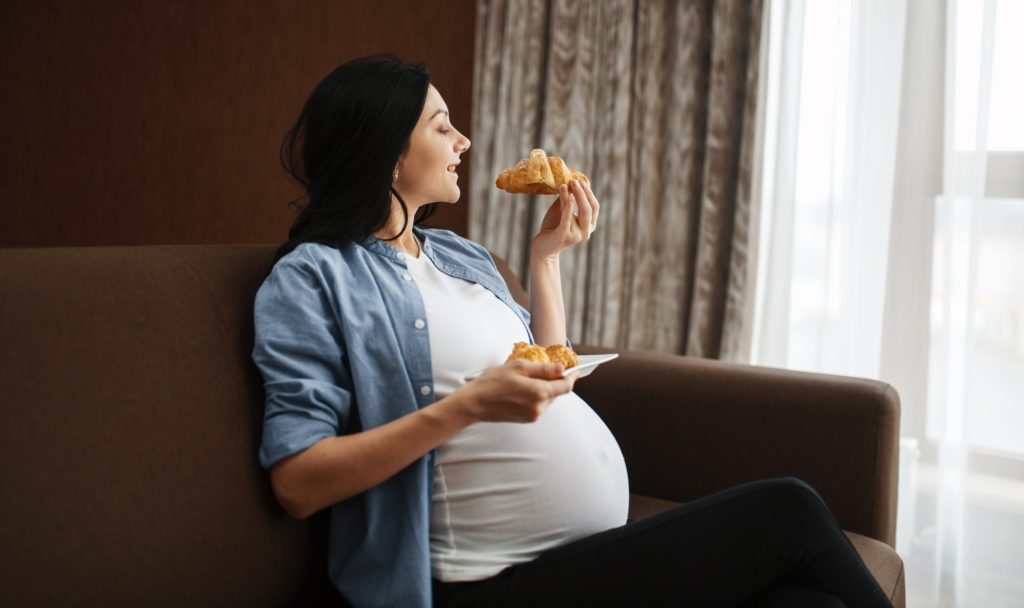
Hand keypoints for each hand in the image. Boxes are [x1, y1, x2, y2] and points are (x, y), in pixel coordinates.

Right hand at [453, 360, 579, 422]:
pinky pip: (538, 405)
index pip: (566, 386)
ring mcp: (533, 415)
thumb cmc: (493, 382)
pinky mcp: (526, 419)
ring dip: (543, 388)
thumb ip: (543, 369)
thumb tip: (562, 368)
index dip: (572, 376)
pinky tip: (521, 389)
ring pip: (547, 399)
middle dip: (554, 380)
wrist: (474, 403)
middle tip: (544, 369)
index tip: (575, 369)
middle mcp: (539, 407)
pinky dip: (536, 396)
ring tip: (526, 379)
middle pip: (557, 392)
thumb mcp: (518, 367)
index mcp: (539, 393)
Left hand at [530, 179, 599, 260]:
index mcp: (589, 226)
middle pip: (589, 209)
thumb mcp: (562, 210)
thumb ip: (567, 199)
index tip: (581, 181)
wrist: (542, 246)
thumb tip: (571, 182)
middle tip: (574, 181)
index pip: (594, 207)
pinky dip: (568, 205)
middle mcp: (586, 232)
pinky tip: (566, 194)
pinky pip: (567, 218)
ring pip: (578, 212)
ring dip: (573, 196)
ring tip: (566, 185)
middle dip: (583, 193)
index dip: (589, 193)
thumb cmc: (553, 227)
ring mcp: (576, 236)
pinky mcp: (564, 236)